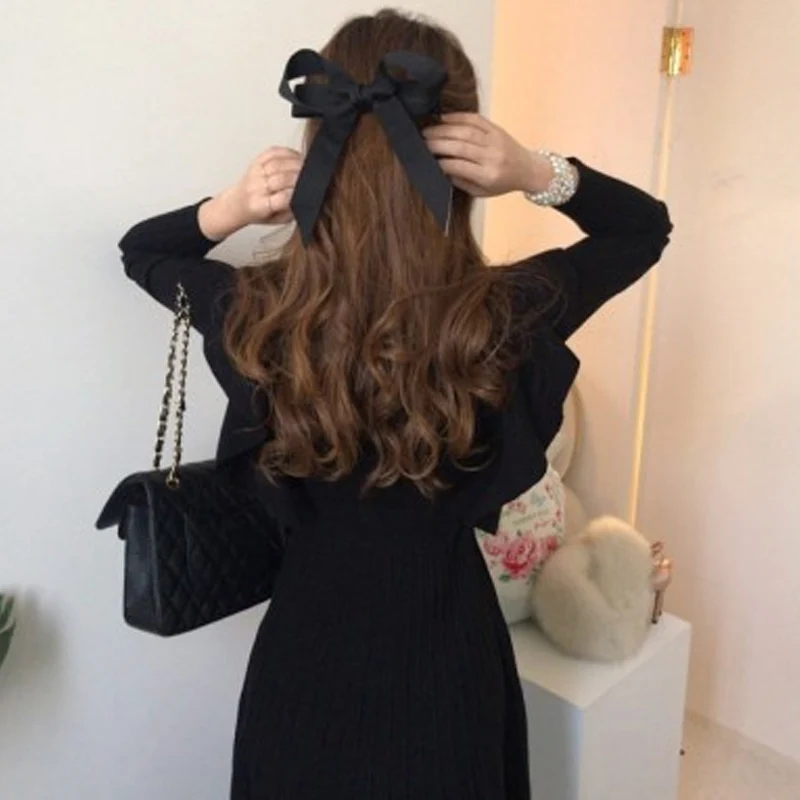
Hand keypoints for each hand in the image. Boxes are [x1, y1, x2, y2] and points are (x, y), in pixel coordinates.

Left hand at [198, 147, 302, 240]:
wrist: (238, 203)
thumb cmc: (259, 213)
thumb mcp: (277, 220)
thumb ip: (291, 210)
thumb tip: (307, 198)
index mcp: (260, 206)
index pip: (283, 197)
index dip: (298, 192)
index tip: (311, 191)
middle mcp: (256, 188)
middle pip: (281, 178)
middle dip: (300, 176)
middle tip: (314, 176)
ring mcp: (255, 172)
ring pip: (278, 163)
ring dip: (296, 163)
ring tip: (308, 166)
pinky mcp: (256, 161)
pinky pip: (273, 152)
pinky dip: (288, 152)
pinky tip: (297, 157)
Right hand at [423, 113, 552, 197]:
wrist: (529, 169)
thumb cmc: (503, 184)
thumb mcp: (482, 192)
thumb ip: (462, 182)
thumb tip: (440, 170)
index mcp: (488, 175)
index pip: (459, 166)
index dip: (441, 162)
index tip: (426, 160)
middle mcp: (492, 156)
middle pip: (460, 146)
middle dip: (437, 143)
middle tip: (420, 142)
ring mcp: (495, 140)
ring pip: (465, 131)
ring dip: (443, 130)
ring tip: (427, 131)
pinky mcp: (496, 128)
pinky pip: (475, 119)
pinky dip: (457, 117)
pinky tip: (443, 119)